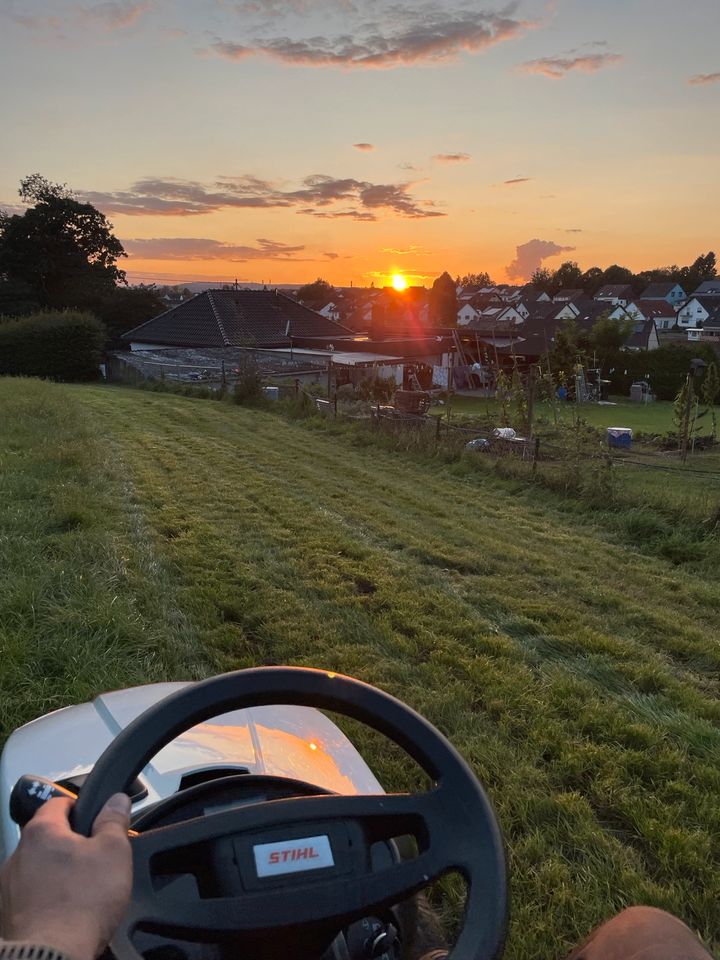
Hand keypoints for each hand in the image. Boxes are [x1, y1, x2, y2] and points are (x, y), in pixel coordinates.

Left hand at [0, 794, 131, 959]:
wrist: (52, 956)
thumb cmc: (83, 901)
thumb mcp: (113, 852)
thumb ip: (114, 820)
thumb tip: (116, 800)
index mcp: (41, 831)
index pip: (59, 802)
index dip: (81, 808)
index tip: (97, 822)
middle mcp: (17, 854)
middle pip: (48, 838)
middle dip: (70, 846)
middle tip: (96, 862)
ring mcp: (8, 887)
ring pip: (38, 868)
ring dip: (56, 873)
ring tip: (82, 892)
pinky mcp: (6, 914)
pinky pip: (30, 896)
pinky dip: (45, 898)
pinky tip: (65, 911)